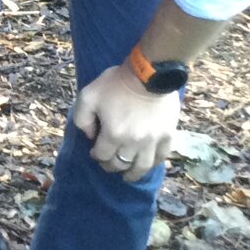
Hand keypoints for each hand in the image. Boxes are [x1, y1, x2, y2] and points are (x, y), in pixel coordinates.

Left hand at [72, 64, 180, 183]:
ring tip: (128, 176)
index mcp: (113, 134)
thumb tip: (90, 135)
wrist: (150, 74)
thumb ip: (82, 118)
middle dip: (111, 166)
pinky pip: (161, 157)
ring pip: (142, 167)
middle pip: (120, 164)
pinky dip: (153, 163)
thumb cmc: (117, 83)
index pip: (102, 156)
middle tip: (108, 163)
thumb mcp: (88, 95)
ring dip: (132, 174)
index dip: (96, 155)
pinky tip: (147, 164)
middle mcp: (133, 143)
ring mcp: (152, 141)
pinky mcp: (168, 136)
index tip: (95, 151)